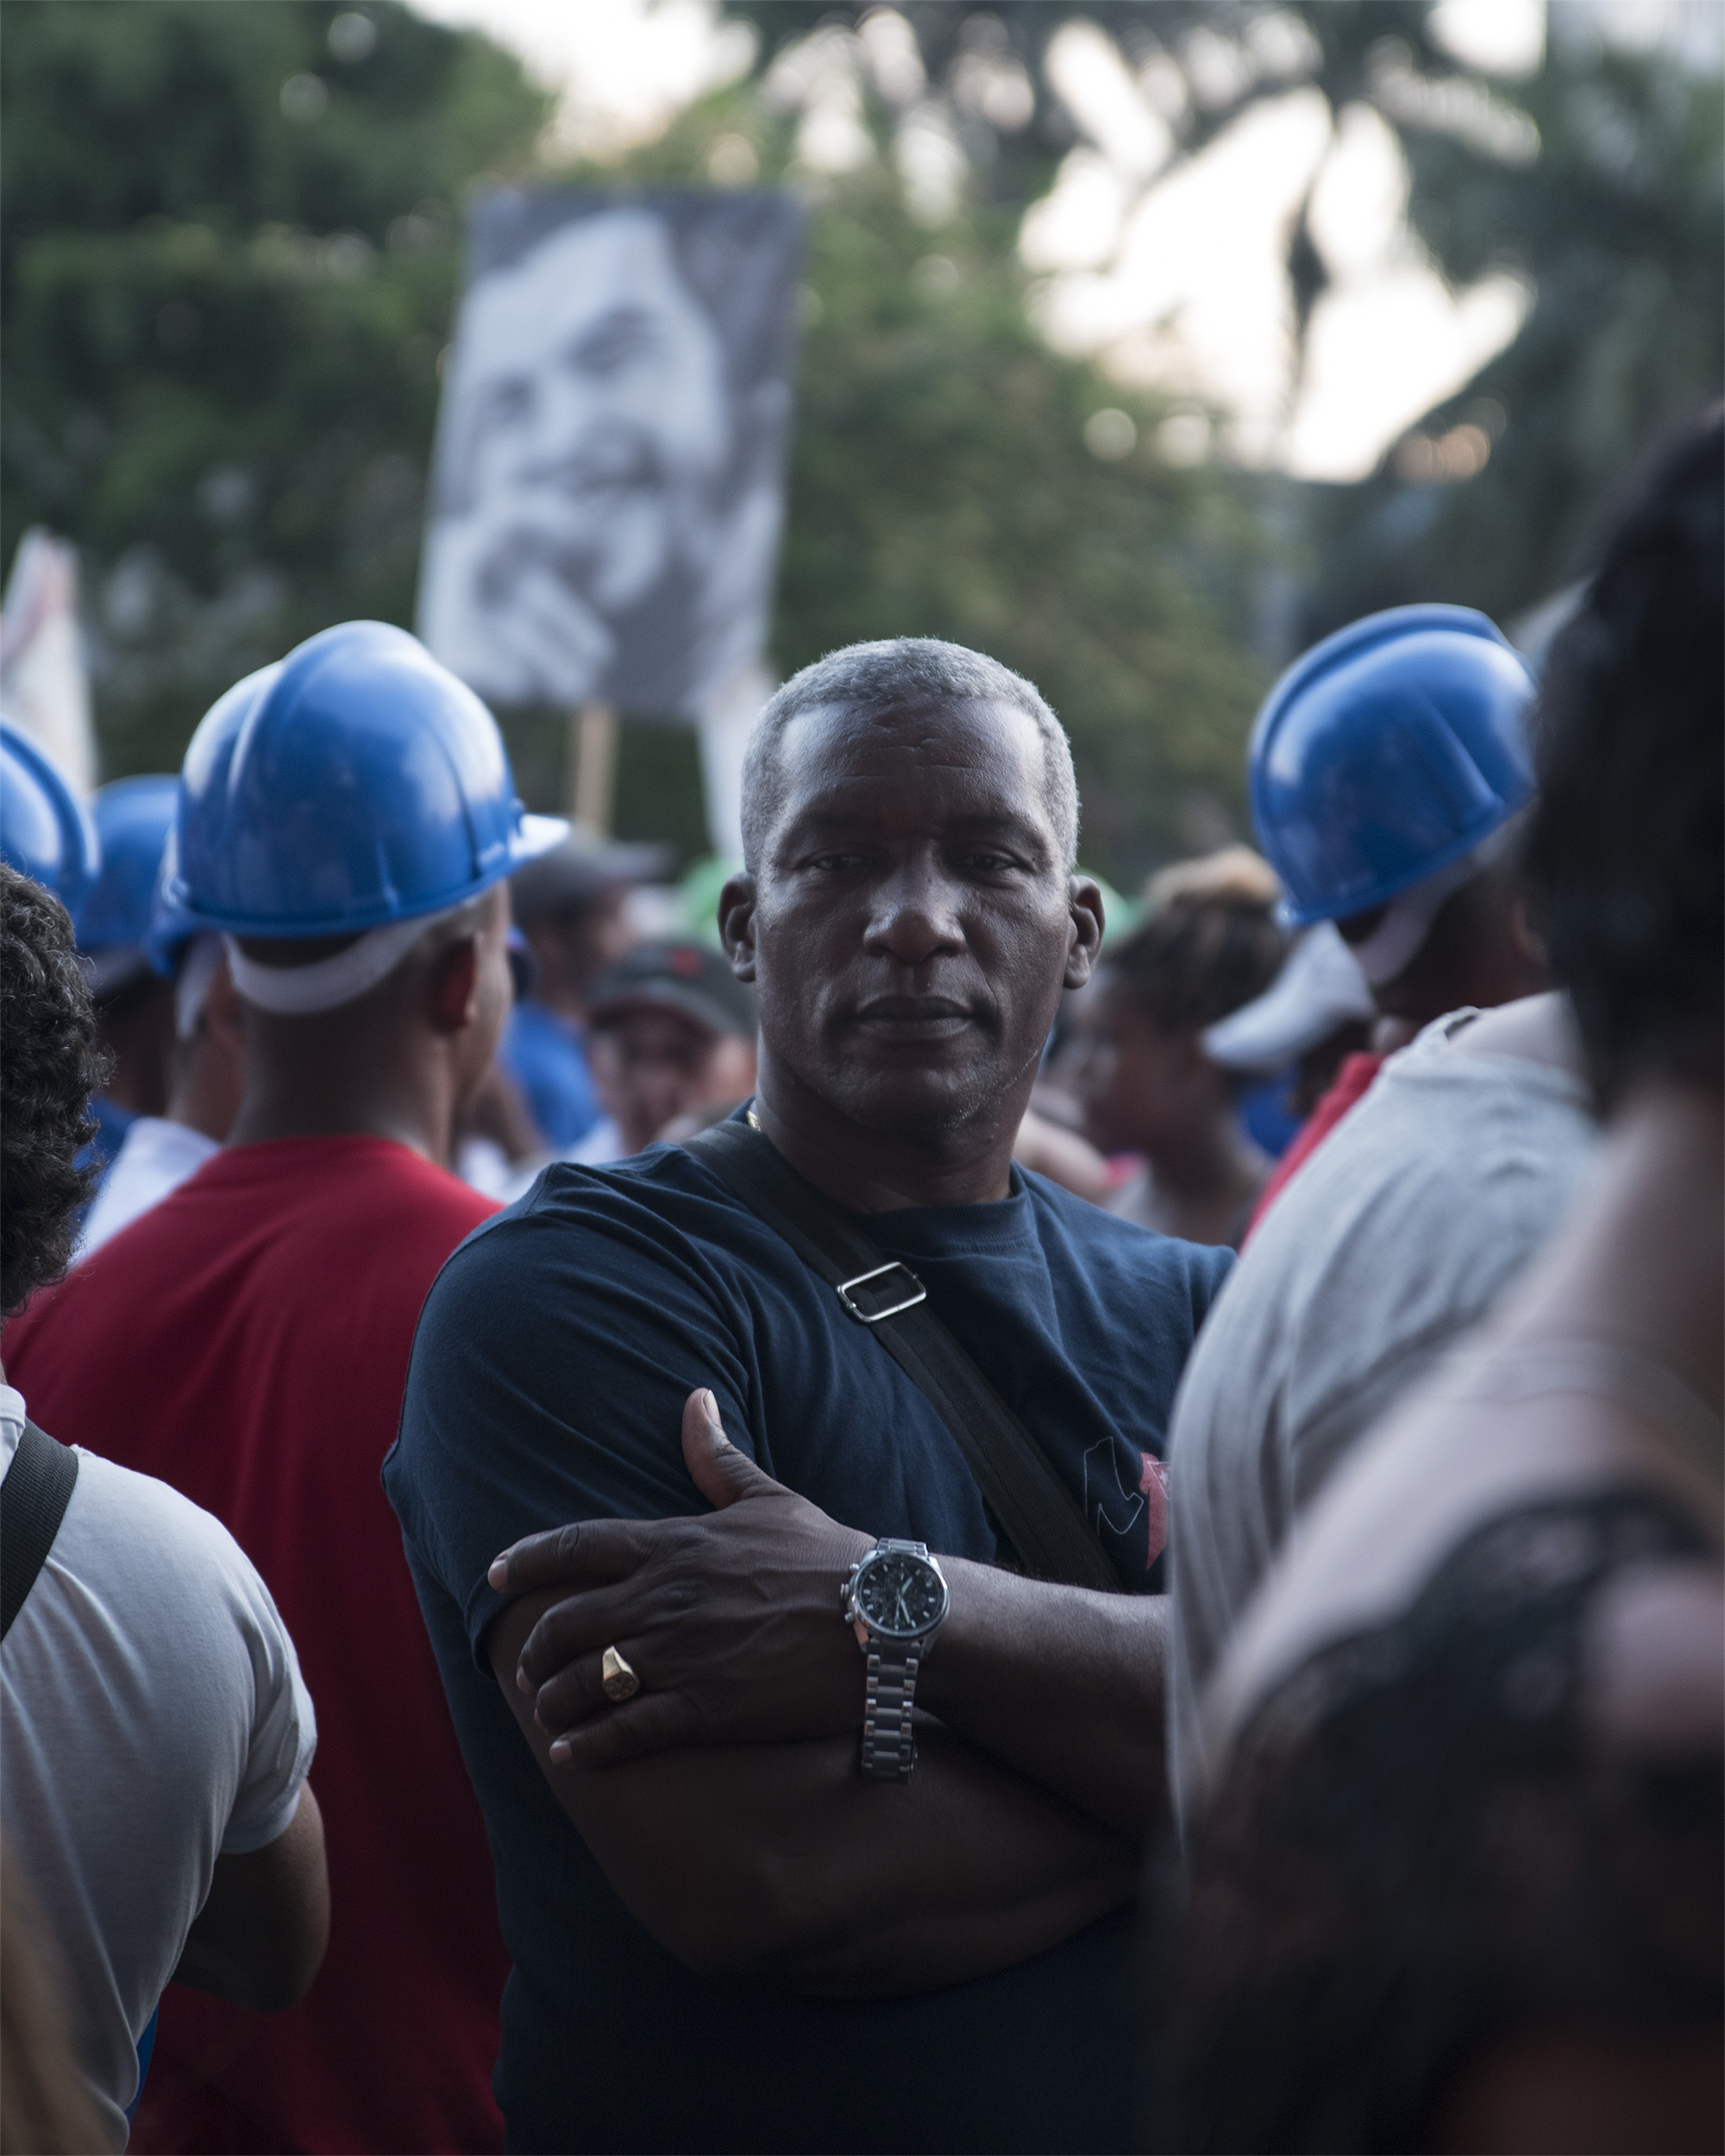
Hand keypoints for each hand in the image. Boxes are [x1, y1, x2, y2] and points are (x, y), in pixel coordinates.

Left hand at [487, 1390, 874, 1766]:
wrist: (886, 1618)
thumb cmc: (830, 1554)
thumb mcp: (768, 1497)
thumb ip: (717, 1457)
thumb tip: (695, 1399)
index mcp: (676, 1543)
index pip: (577, 1546)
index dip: (526, 1561)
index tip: (495, 1575)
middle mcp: (667, 1596)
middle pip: (568, 1622)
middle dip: (537, 1649)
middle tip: (528, 1667)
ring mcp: (684, 1654)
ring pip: (587, 1680)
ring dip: (556, 1700)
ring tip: (550, 1715)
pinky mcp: (708, 1707)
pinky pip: (627, 1731)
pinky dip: (591, 1746)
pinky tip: (575, 1754)